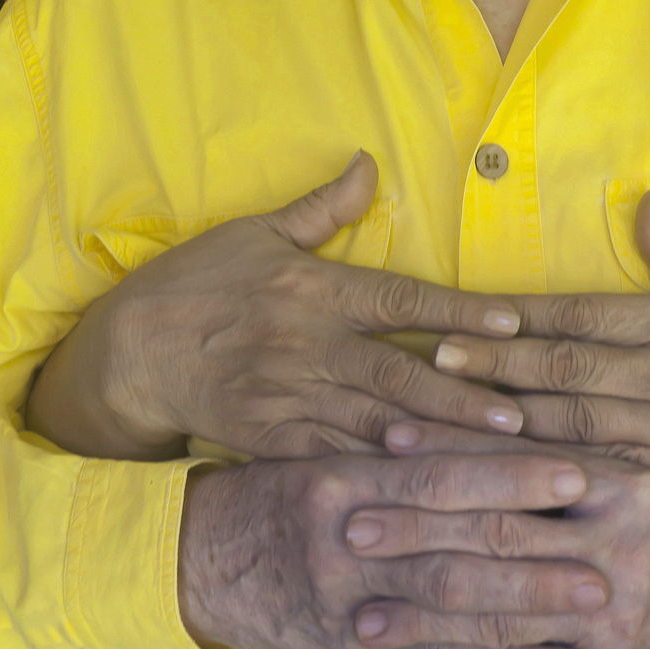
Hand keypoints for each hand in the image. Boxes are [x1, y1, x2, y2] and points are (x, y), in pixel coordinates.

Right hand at [27, 152, 526, 460]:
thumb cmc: (198, 282)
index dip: (458, 312)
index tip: (511, 324)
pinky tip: (422, 486)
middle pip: (399, 373)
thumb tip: (370, 161)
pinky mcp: (269, 440)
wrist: (128, 350)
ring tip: (492, 455)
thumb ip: (323, 208)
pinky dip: (378, 473)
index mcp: (315, 290)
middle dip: (462, 394)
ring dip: (435, 439)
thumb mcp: (257, 231)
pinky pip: (332, 459)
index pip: (401, 300)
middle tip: (520, 413)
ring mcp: (288, 396)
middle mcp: (308, 344)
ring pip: (374, 422)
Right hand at [178, 448, 606, 648]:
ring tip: (598, 625)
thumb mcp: (330, 452)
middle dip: (537, 558)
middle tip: (609, 564)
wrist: (198, 558)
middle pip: (455, 550)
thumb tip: (496, 428)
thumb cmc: (280, 490)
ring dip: (531, 621)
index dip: (509, 477)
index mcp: (345, 480)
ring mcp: (349, 606)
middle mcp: (347, 544)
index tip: (576, 475)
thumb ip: (403, 449)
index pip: (439, 477)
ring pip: (453, 615)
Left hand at [345, 436, 649, 648]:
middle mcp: (615, 543)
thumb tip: (493, 422)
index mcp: (624, 480)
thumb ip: (579, 461)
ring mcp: (610, 613)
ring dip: (422, 613)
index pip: (521, 459)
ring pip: (498, 609)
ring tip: (359, 613)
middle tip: (350, 525)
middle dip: (418, 529)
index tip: (389, 437)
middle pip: (497, 531)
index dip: (452, 447)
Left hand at [433, 188, 649, 496]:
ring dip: (511, 418)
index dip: (520, 317)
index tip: (466, 314)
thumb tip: (644, 198)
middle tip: (435, 360)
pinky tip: (512, 469)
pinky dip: (558, 469)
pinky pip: (610, 471)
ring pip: (577, 425)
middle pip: (567, 370)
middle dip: (496, 365)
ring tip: (452, 412)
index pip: (582, 316)